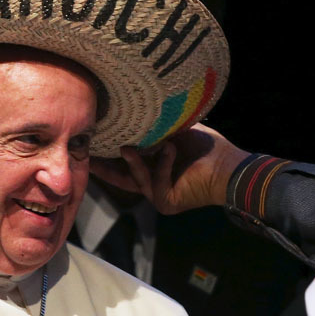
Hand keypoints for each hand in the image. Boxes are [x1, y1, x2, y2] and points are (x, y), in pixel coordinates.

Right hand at [90, 124, 249, 214]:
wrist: (228, 166)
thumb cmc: (205, 146)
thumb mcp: (173, 132)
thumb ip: (154, 128)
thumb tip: (131, 113)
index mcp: (154, 166)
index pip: (126, 163)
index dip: (109, 157)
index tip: (92, 145)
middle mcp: (154, 182)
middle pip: (121, 178)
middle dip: (103, 169)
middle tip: (85, 158)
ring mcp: (159, 194)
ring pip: (136, 179)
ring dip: (134, 163)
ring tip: (128, 148)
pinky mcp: (166, 202)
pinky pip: (156, 182)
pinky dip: (163, 164)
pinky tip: (171, 149)